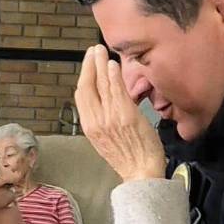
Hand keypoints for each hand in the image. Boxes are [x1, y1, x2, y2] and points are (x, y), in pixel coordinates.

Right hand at [75, 45, 164, 181]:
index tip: (87, 63)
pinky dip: (113, 76)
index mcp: (90, 127)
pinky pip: (116, 91)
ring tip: (101, 51)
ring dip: (100, 64)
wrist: (141, 173)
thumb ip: (103, 119)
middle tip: (92, 50)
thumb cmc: (129, 158)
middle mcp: (96, 121)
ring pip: (101, 86)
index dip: (83, 76)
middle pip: (87, 86)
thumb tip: (104, 100)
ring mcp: (110, 118)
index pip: (81, 95)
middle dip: (89, 65)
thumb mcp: (106, 139)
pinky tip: (113, 65)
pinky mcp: (125, 116)